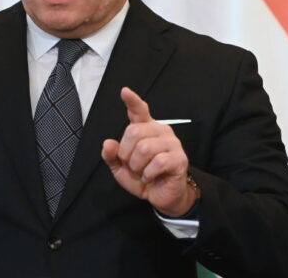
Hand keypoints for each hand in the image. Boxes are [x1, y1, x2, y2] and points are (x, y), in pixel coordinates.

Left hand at [101, 87, 196, 216]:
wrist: (162, 196)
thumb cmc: (143, 177)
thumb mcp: (121, 168)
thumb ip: (112, 156)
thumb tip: (108, 144)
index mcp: (146, 129)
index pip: (139, 111)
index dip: (132, 101)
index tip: (125, 91)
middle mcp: (160, 131)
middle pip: (133, 132)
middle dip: (126, 153)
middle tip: (133, 165)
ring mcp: (172, 143)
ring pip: (144, 148)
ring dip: (137, 166)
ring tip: (143, 172)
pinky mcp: (179, 158)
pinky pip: (157, 163)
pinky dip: (148, 174)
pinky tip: (151, 177)